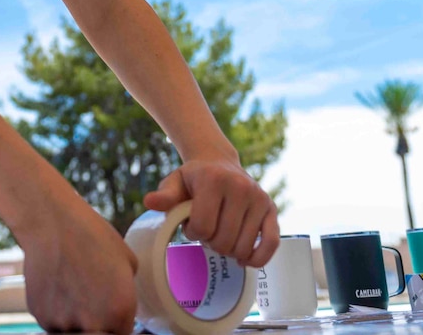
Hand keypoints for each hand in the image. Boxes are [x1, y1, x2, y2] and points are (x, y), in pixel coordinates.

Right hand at [18, 202, 138, 332]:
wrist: (52, 223)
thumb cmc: (92, 235)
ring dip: (75, 320)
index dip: (117, 324)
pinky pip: (53, 323)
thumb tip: (123, 305)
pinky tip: (58, 286)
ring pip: (73, 332)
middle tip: (92, 301)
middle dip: (97, 325)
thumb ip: (128, 292)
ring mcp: (64, 323)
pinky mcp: (41, 317)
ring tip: (73, 288)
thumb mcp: (128, 261)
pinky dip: (56, 312)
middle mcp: (93, 323)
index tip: (112, 313)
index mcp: (120, 311)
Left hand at [143, 159, 278, 267]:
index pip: (203, 227)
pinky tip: (244, 260)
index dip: (192, 232)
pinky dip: (258, 258)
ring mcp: (259, 197)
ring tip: (220, 232)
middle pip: (223, 241)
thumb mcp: (174, 183)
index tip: (190, 223)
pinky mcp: (272, 208)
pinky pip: (272, 243)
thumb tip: (150, 202)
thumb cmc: (193, 178)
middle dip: (210, 242)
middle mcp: (241, 186)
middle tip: (206, 229)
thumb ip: (165, 196)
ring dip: (228, 249)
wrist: (218, 162)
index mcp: (214, 180)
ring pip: (243, 247)